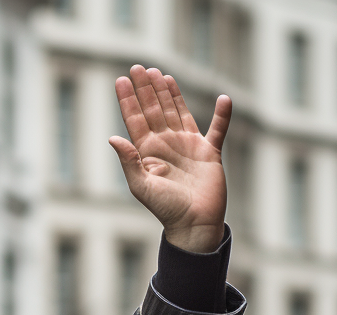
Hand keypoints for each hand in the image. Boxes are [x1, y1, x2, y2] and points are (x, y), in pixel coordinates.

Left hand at [110, 65, 230, 252]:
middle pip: (155, 110)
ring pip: (178, 112)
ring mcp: (188, 147)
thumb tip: (113, 138)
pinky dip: (222, 115)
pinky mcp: (209, 153)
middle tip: (138, 67)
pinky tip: (223, 99)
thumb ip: (129, 161)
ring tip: (160, 74)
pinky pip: (217, 130)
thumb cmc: (166, 210)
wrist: (193, 225)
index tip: (121, 79)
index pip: (136, 120)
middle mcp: (166, 145)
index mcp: (148, 153)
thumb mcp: (142, 187)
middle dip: (146, 89)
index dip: (129, 100)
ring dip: (170, 93)